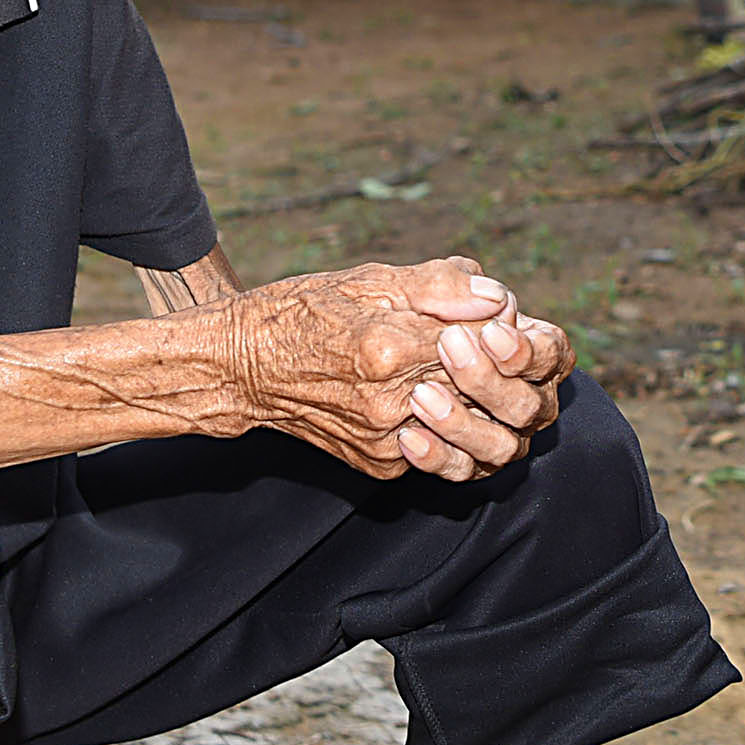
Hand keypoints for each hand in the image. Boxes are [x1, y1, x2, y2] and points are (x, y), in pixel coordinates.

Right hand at [219, 258, 570, 481]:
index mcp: (386, 349)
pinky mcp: (381, 464)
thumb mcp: (369, 280)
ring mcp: (384, 441)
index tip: (499, 316)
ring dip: (480, 398)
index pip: (480, 342)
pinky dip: (448, 422)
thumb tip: (497, 297)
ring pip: (468, 425)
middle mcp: (386, 403)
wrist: (245, 369)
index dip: (499, 327)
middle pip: (480, 388)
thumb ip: (440, 285)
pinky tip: (438, 393)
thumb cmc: (305, 312)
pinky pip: (439, 447)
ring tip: (471, 369)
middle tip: (498, 342)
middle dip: (498, 364)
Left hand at [397, 289, 574, 477]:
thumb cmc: (403, 309)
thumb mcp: (418, 287)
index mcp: (535, 351)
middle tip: (448, 348)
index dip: (527, 350)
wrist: (360, 353)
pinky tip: (408, 437)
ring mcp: (502, 435)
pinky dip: (437, 456)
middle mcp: (529, 399)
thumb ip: (451, 284)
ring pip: (502, 446)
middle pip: (529, 405)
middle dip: (488, 380)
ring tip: (421, 395)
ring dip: (462, 423)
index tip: (490, 333)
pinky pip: (461, 469)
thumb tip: (492, 295)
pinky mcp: (469, 462)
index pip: (553, 354)